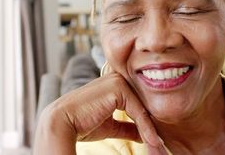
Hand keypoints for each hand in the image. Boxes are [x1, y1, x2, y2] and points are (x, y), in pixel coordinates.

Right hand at [34, 72, 166, 154]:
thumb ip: (127, 128)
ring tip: (158, 146)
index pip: (137, 104)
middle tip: (161, 146)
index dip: (147, 123)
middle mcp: (117, 78)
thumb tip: (145, 136)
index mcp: (114, 85)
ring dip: (151, 128)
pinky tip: (151, 141)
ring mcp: (117, 80)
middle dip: (152, 126)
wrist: (63, 123)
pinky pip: (138, 110)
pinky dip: (146, 127)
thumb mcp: (110, 127)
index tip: (156, 142)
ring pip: (143, 107)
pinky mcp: (117, 86)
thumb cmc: (82, 124)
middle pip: (143, 103)